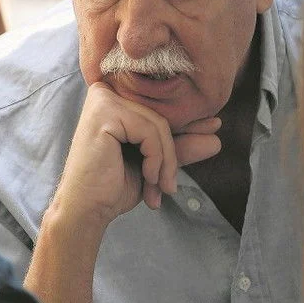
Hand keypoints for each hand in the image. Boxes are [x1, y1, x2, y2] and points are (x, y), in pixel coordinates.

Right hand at [53, 82, 220, 224]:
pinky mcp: (105, 112)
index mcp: (116, 98)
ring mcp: (104, 99)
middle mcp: (107, 91)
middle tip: (168, 187)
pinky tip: (147, 178)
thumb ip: (181, 145)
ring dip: (166, 162)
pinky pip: (151, 131)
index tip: (211, 143)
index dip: (189, 128)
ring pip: (160, 124)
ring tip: (159, 188)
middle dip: (172, 154)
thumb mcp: (155, 162)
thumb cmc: (113, 185)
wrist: (86, 211)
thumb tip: (216, 132)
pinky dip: (157, 159)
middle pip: (163, 115)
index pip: (163, 109)